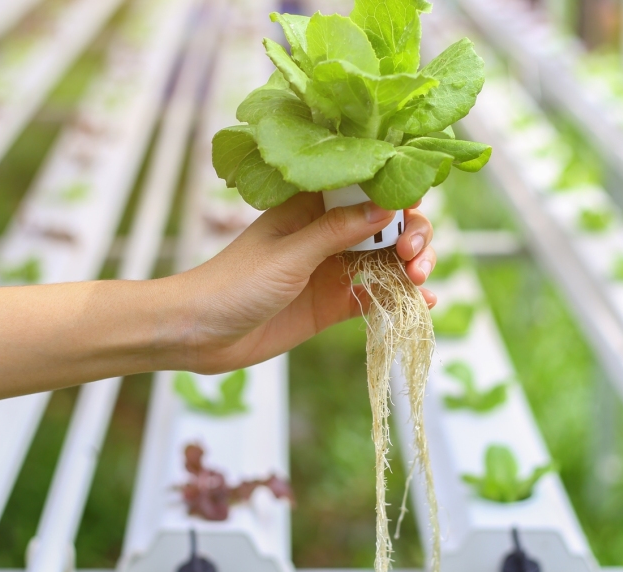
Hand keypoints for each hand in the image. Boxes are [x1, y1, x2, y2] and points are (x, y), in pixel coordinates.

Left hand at [173, 192, 437, 373]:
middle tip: (412, 256)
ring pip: (387, 260)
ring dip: (411, 267)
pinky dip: (400, 299)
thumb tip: (386, 208)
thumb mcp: (289, 254)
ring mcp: (332, 270)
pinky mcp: (333, 304)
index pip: (365, 187)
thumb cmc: (234, 283)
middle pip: (386, 225)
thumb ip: (337, 232)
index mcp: (312, 206)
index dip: (396, 192)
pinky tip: (422, 305)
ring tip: (420, 281)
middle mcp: (327, 234)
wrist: (200, 334)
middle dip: (410, 235)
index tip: (413, 205)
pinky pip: (376, 297)